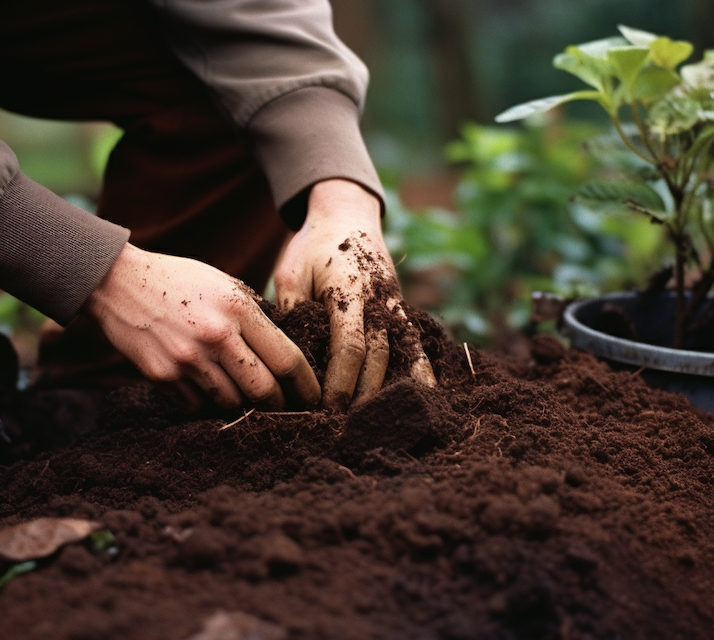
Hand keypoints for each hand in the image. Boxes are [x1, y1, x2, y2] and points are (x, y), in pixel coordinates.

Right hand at [82, 244, 320, 411]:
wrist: (117, 282)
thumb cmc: (180, 281)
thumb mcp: (225, 284)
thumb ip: (256, 315)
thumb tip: (287, 353)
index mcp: (238, 309)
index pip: (287, 360)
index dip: (307, 385)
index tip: (314, 397)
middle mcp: (215, 336)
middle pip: (264, 391)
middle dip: (280, 406)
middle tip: (287, 410)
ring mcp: (187, 359)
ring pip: (231, 404)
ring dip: (244, 408)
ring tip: (249, 403)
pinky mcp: (162, 376)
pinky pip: (198, 406)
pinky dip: (209, 406)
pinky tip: (211, 394)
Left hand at [274, 179, 435, 410]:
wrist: (348, 213)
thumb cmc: (312, 245)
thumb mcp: (290, 273)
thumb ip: (293, 314)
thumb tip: (289, 361)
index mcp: (349, 290)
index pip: (349, 345)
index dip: (340, 381)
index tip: (326, 408)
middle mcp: (379, 299)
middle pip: (377, 357)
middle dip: (362, 394)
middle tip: (344, 426)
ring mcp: (395, 304)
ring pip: (401, 353)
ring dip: (389, 389)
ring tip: (378, 422)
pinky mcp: (401, 308)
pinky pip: (414, 343)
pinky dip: (420, 370)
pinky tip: (424, 397)